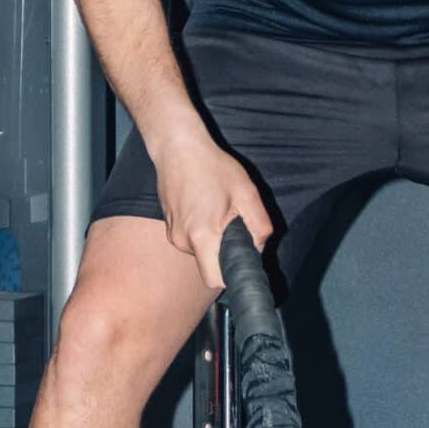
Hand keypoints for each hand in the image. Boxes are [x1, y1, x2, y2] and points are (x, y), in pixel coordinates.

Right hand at [156, 129, 274, 293]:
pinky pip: (192, 239)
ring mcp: (172, 234)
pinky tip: (205, 206)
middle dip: (225, 252)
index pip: (215, 280)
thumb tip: (260, 247)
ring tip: (217, 208)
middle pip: (210, 265)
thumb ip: (260, 227)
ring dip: (214, 239)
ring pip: (202, 251)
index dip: (232, 277)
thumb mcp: (247, 194)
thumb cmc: (212, 167)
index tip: (243, 265)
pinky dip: (203, 231)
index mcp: (202, 237)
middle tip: (234, 222)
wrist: (177, 146)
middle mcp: (182, 241)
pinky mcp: (169, 226)